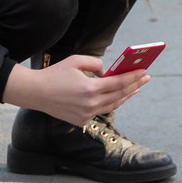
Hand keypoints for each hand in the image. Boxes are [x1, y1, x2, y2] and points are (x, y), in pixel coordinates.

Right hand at [2, 55, 148, 125]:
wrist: (36, 93)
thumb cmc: (55, 74)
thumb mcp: (76, 60)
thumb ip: (95, 63)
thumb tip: (108, 72)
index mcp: (89, 88)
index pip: (118, 83)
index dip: (134, 77)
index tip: (145, 72)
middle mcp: (89, 104)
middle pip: (119, 96)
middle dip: (134, 86)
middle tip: (145, 78)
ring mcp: (85, 115)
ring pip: (112, 106)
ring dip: (125, 96)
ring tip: (135, 88)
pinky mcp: (81, 121)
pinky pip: (100, 111)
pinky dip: (110, 103)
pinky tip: (117, 96)